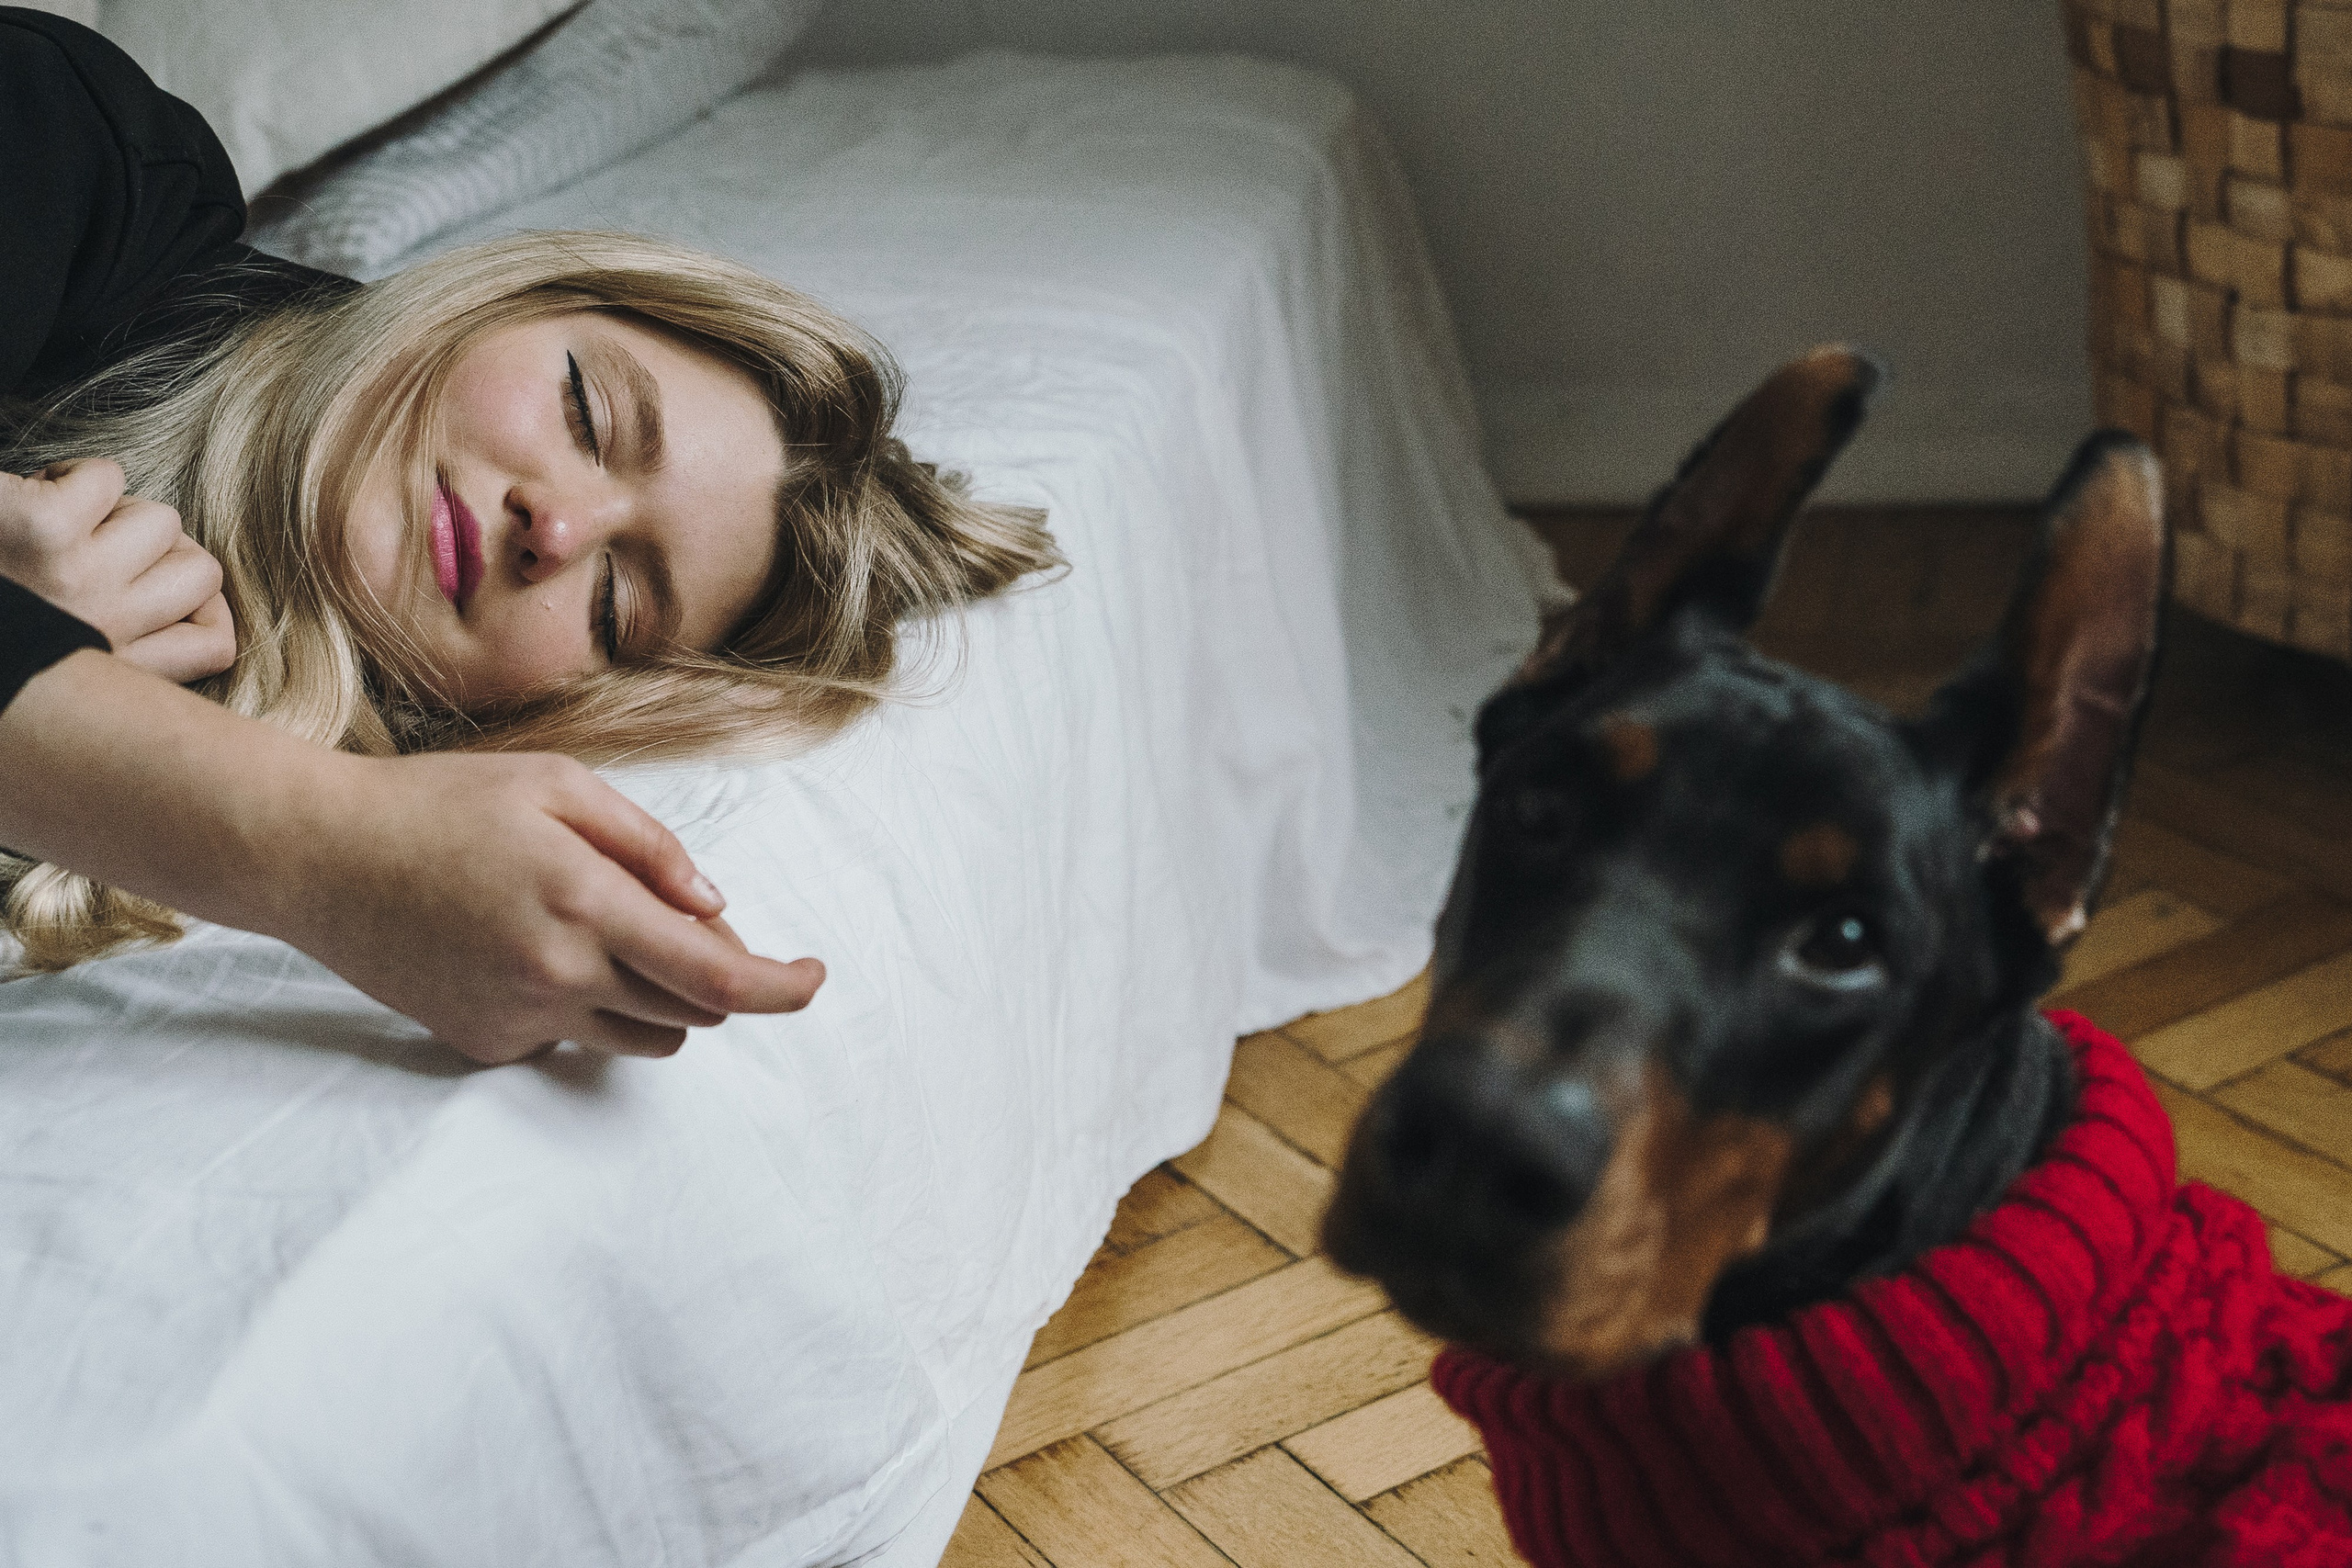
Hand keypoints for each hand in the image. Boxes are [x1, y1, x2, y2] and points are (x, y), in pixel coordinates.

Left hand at [0, 458, 235, 682]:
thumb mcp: (46, 656)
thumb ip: (107, 651)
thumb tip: (186, 609)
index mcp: (99, 668)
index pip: (214, 646)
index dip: (208, 609)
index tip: (180, 594)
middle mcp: (100, 633)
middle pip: (201, 575)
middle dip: (160, 548)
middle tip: (108, 545)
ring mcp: (78, 581)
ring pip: (161, 522)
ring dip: (114, 508)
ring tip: (62, 519)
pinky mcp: (45, 527)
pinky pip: (106, 477)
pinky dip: (73, 473)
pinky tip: (31, 492)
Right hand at [267, 750, 825, 1063]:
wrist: (317, 856)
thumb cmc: (442, 803)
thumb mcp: (557, 784)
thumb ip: (650, 846)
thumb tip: (719, 907)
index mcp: (586, 901)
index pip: (720, 976)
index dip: (783, 986)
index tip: (814, 977)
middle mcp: (559, 973)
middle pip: (694, 1011)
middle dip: (716, 975)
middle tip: (686, 922)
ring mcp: (519, 1017)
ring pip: (645, 1037)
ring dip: (660, 997)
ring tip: (603, 930)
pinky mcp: (486, 1044)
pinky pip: (574, 1040)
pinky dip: (582, 1004)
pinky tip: (525, 949)